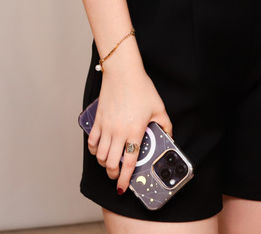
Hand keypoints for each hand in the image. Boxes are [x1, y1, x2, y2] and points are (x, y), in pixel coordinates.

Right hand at [88, 59, 171, 195]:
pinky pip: (92, 142)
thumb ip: (166, 125)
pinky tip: (99, 151)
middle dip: (113, 175)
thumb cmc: (141, 88)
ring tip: (110, 164)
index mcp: (135, 131)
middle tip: (117, 177)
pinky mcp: (98, 120)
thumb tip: (169, 137)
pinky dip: (94, 150)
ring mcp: (106, 127)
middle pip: (111, 163)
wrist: (123, 72)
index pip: (128, 163)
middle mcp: (118, 132)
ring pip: (100, 155)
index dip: (124, 180)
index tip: (122, 188)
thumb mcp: (159, 107)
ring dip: (104, 164)